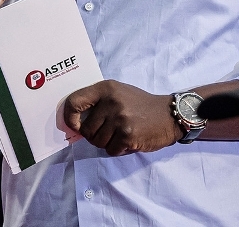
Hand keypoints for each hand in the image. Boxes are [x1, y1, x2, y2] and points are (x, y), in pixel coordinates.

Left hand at [63, 80, 181, 155]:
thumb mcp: (118, 94)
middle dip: (95, 135)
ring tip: (122, 134)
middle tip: (111, 130)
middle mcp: (111, 101)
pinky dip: (119, 150)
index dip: (69, 117)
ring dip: (108, 143)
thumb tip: (73, 122)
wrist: (169, 115)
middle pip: (86, 129)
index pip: (73, 102)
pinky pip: (111, 150)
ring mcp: (119, 119)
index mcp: (105, 88)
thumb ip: (97, 103)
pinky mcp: (128, 135)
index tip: (75, 125)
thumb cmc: (141, 105)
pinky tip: (130, 140)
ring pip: (97, 142)